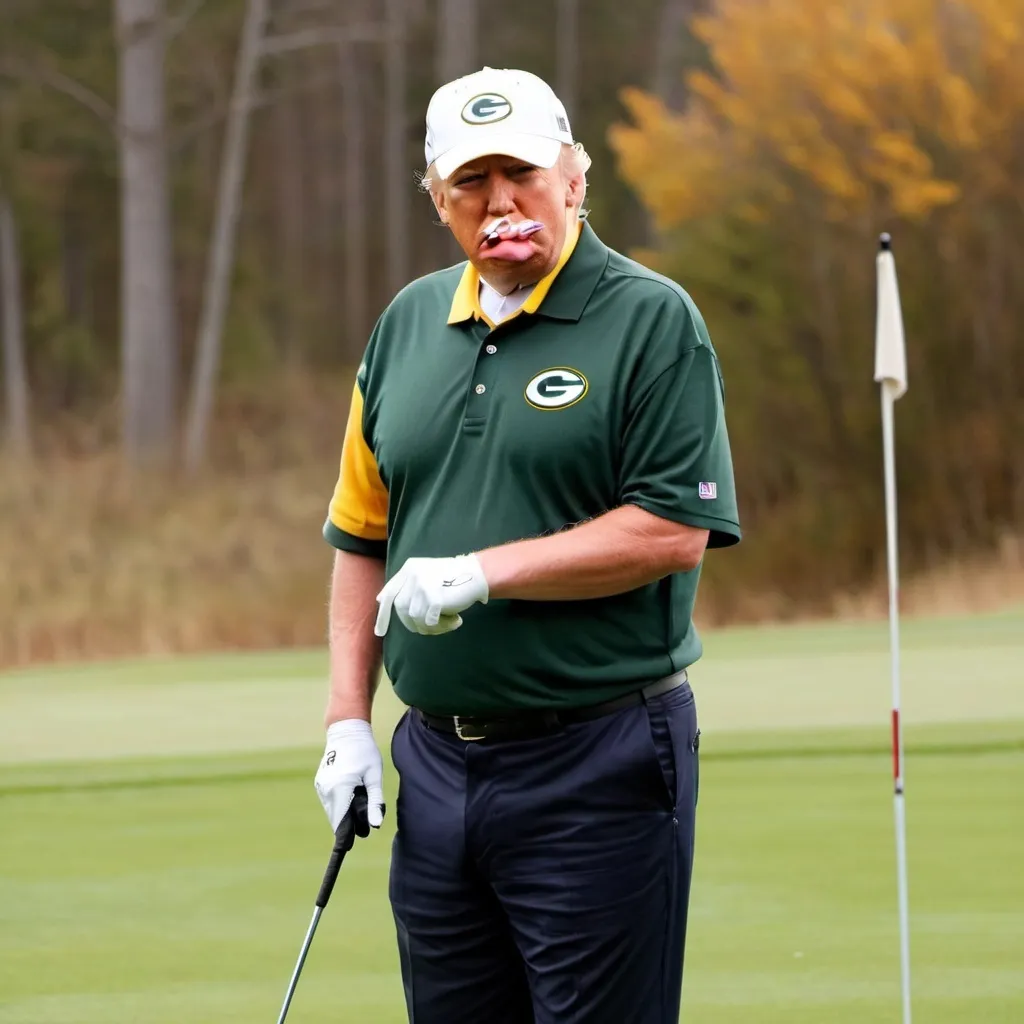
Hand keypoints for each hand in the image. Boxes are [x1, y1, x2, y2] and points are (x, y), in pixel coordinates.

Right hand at [314, 719, 384, 831]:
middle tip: (364, 823)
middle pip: (337, 819)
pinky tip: (351, 790)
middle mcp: (327, 790)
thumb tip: (375, 825)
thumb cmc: (365, 751)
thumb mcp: (374, 776)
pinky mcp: (320, 783)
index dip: (346, 837)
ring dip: (345, 813)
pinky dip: (340, 803)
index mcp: (341, 789)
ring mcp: (321, 787)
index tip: (349, 848)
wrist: (346, 730)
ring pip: (333, 811)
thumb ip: (374, 801)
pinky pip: (331, 801)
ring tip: (359, 794)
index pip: (341, 823)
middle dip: (349, 825)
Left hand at [374, 553, 488, 636]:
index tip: (380, 632)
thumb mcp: (425, 575)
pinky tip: (456, 620)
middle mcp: (413, 574)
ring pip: (415, 618)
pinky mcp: (433, 596)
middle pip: (402, 609)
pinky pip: (429, 622)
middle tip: (432, 626)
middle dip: (413, 623)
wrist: (477, 574)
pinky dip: (443, 626)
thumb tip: (381, 600)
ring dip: (432, 626)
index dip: (383, 615)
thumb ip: (406, 586)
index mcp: (409, 569)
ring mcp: (422, 585)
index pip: (390, 594)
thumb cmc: (452, 578)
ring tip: (449, 621)